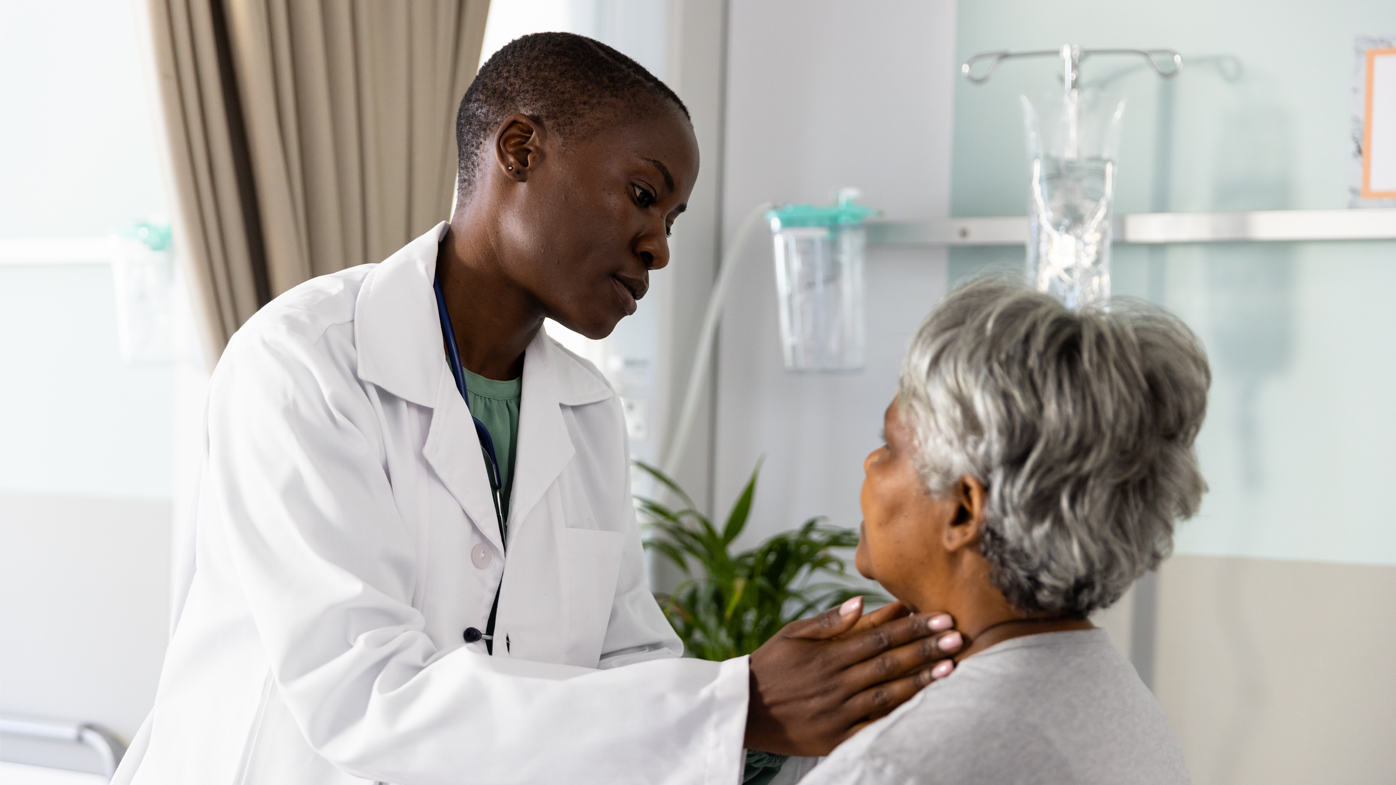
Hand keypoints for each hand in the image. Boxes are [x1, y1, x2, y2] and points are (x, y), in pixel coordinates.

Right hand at [743, 597, 961, 756]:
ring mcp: (838, 712)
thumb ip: (828, 621)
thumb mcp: (792, 634)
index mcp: (827, 655)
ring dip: (921, 680)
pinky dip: (899, 716)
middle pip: (890, 663)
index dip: (912, 627)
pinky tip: (923, 706)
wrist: (743, 711)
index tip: (940, 616)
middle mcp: (836, 683)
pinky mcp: (836, 737)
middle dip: (927, 648)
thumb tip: (861, 601)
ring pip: (888, 694)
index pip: (879, 637)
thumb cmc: (771, 666)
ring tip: (951, 667)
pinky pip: (873, 726)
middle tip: (957, 636)